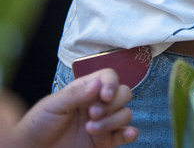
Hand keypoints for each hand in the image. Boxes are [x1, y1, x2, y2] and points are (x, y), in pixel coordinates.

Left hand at [11, 68, 137, 147]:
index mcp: (86, 90)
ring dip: (112, 121)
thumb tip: (99, 83)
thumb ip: (76, 94)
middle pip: (123, 93)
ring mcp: (104, 122)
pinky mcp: (106, 141)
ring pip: (126, 113)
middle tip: (93, 114)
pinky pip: (126, 134)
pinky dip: (131, 133)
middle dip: (112, 104)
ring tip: (90, 129)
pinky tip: (127, 134)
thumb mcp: (53, 105)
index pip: (109, 77)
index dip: (111, 83)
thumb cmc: (38, 125)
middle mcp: (98, 104)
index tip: (104, 96)